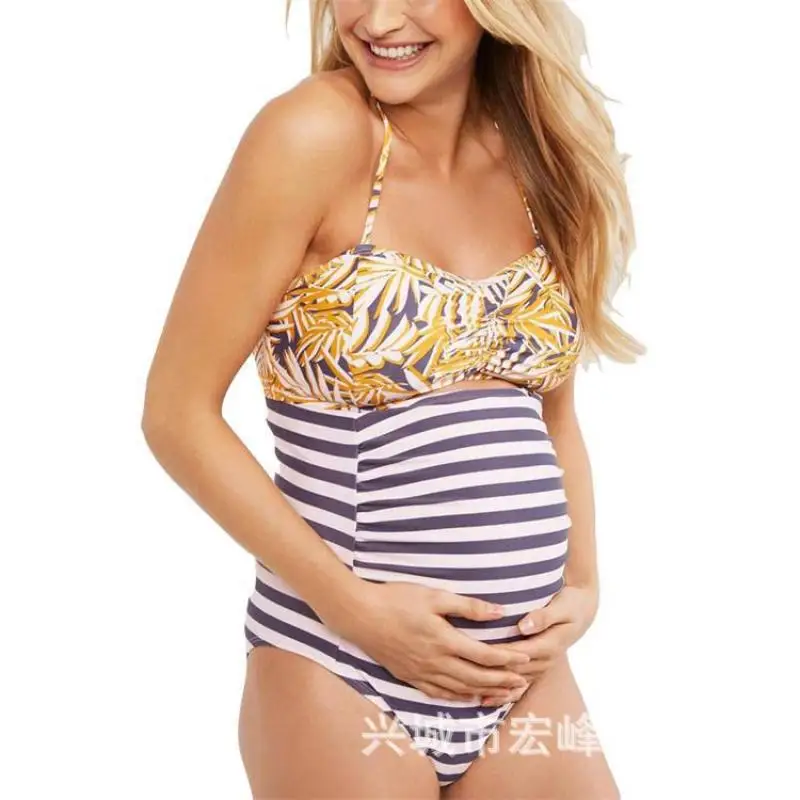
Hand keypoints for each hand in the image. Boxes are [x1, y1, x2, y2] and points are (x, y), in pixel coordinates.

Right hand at [329, 580, 532, 701]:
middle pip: (477, 678)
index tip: (525, 658)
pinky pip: (439, 694)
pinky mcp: (410, 677)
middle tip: (523, 683)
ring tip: (504, 694)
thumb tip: (499, 611)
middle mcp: (435, 662)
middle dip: (503, 681)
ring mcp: (422, 672)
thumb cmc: (396, 599)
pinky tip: (469, 697)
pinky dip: (459, 698)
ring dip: (485, 693)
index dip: (508, 659)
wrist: (360, 615)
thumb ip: (468, 606)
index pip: (485, 655)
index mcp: (444, 640)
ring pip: (461, 689)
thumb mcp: (434, 595)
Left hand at [478, 582, 599, 704]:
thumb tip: (523, 626)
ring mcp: (541, 667)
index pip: (517, 653)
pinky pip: (519, 686)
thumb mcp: (561, 607)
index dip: (495, 654)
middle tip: (462, 671)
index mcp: (549, 646)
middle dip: (488, 672)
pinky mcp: (537, 668)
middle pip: (512, 670)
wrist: (582, 612)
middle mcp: (545, 661)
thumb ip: (542, 617)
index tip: (473, 651)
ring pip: (514, 682)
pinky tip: (485, 701)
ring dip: (493, 686)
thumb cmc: (570, 605)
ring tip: (468, 691)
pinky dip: (503, 694)